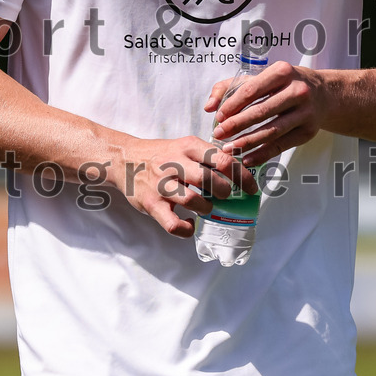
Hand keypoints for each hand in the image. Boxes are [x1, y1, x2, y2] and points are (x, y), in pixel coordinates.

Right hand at [111, 135, 258, 237]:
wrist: (125, 159)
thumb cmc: (162, 155)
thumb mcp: (185, 146)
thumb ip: (208, 157)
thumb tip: (241, 172)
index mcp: (188, 146)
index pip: (222, 159)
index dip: (241, 176)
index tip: (251, 188)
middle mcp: (174, 163)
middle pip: (208, 179)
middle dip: (224, 191)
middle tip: (225, 195)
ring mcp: (161, 185)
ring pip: (192, 201)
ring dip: (206, 208)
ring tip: (206, 207)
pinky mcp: (151, 204)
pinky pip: (173, 224)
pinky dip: (186, 229)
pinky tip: (190, 225)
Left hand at [203, 62, 328, 166]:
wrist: (323, 94)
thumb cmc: (283, 85)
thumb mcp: (261, 78)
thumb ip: (230, 87)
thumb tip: (209, 107)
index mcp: (282, 72)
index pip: (251, 90)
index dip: (232, 105)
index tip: (218, 117)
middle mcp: (297, 90)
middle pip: (261, 111)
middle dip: (236, 125)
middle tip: (219, 134)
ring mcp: (305, 112)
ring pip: (272, 131)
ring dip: (248, 142)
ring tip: (229, 149)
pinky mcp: (309, 131)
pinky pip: (282, 145)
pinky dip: (263, 154)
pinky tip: (247, 159)